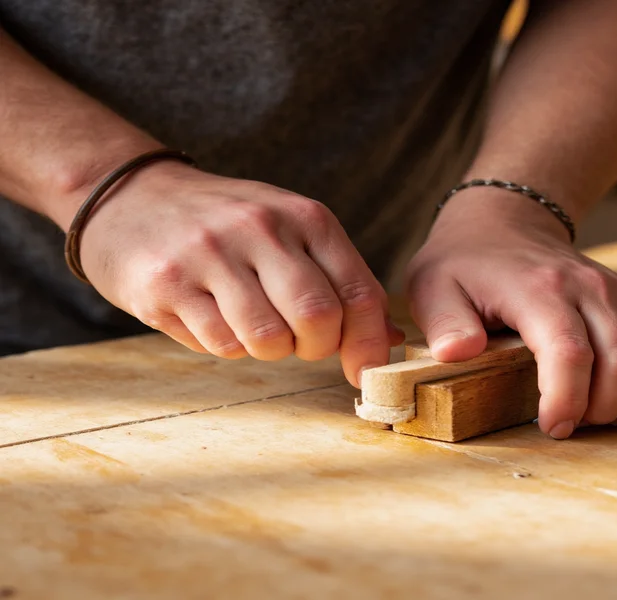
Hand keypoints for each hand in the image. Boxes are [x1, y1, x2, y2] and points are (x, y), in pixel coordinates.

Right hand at [77, 160, 403, 386]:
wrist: (130, 195)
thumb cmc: (226, 224)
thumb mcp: (289, 232)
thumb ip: (340, 280)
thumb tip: (387, 342)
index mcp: (304, 216)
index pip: (358, 292)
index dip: (368, 343)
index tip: (363, 370)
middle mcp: (261, 228)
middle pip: (318, 319)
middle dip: (316, 348)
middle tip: (298, 341)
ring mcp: (211, 253)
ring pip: (268, 340)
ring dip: (267, 349)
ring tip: (250, 322)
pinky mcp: (166, 283)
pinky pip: (220, 344)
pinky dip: (225, 345)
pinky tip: (210, 315)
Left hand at [405, 190, 616, 438]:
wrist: (504, 223)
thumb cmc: (465, 263)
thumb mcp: (433, 287)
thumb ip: (444, 323)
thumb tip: (458, 353)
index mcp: (539, 289)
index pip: (569, 354)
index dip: (566, 402)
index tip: (550, 427)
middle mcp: (589, 289)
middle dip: (600, 412)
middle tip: (568, 423)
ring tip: (599, 415)